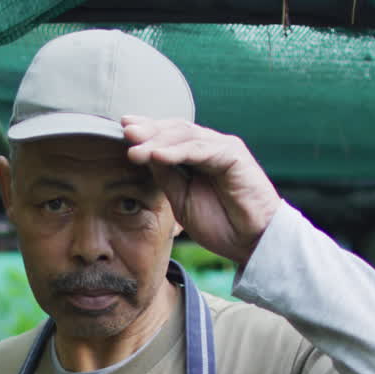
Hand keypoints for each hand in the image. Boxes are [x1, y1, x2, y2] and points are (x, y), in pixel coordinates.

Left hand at [122, 116, 280, 264]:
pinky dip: (178, 151)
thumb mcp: (181, 199)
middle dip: (148, 131)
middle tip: (125, 133)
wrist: (252, 242)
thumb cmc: (220, 223)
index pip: (168, 136)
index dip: (146, 131)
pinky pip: (201, 149)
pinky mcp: (234, 155)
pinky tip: (158, 156)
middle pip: (174, 130)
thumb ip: (165, 177)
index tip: (121, 130)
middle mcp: (209, 146)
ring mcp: (223, 148)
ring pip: (185, 136)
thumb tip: (143, 155)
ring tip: (135, 147)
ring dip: (158, 140)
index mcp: (196, 156)